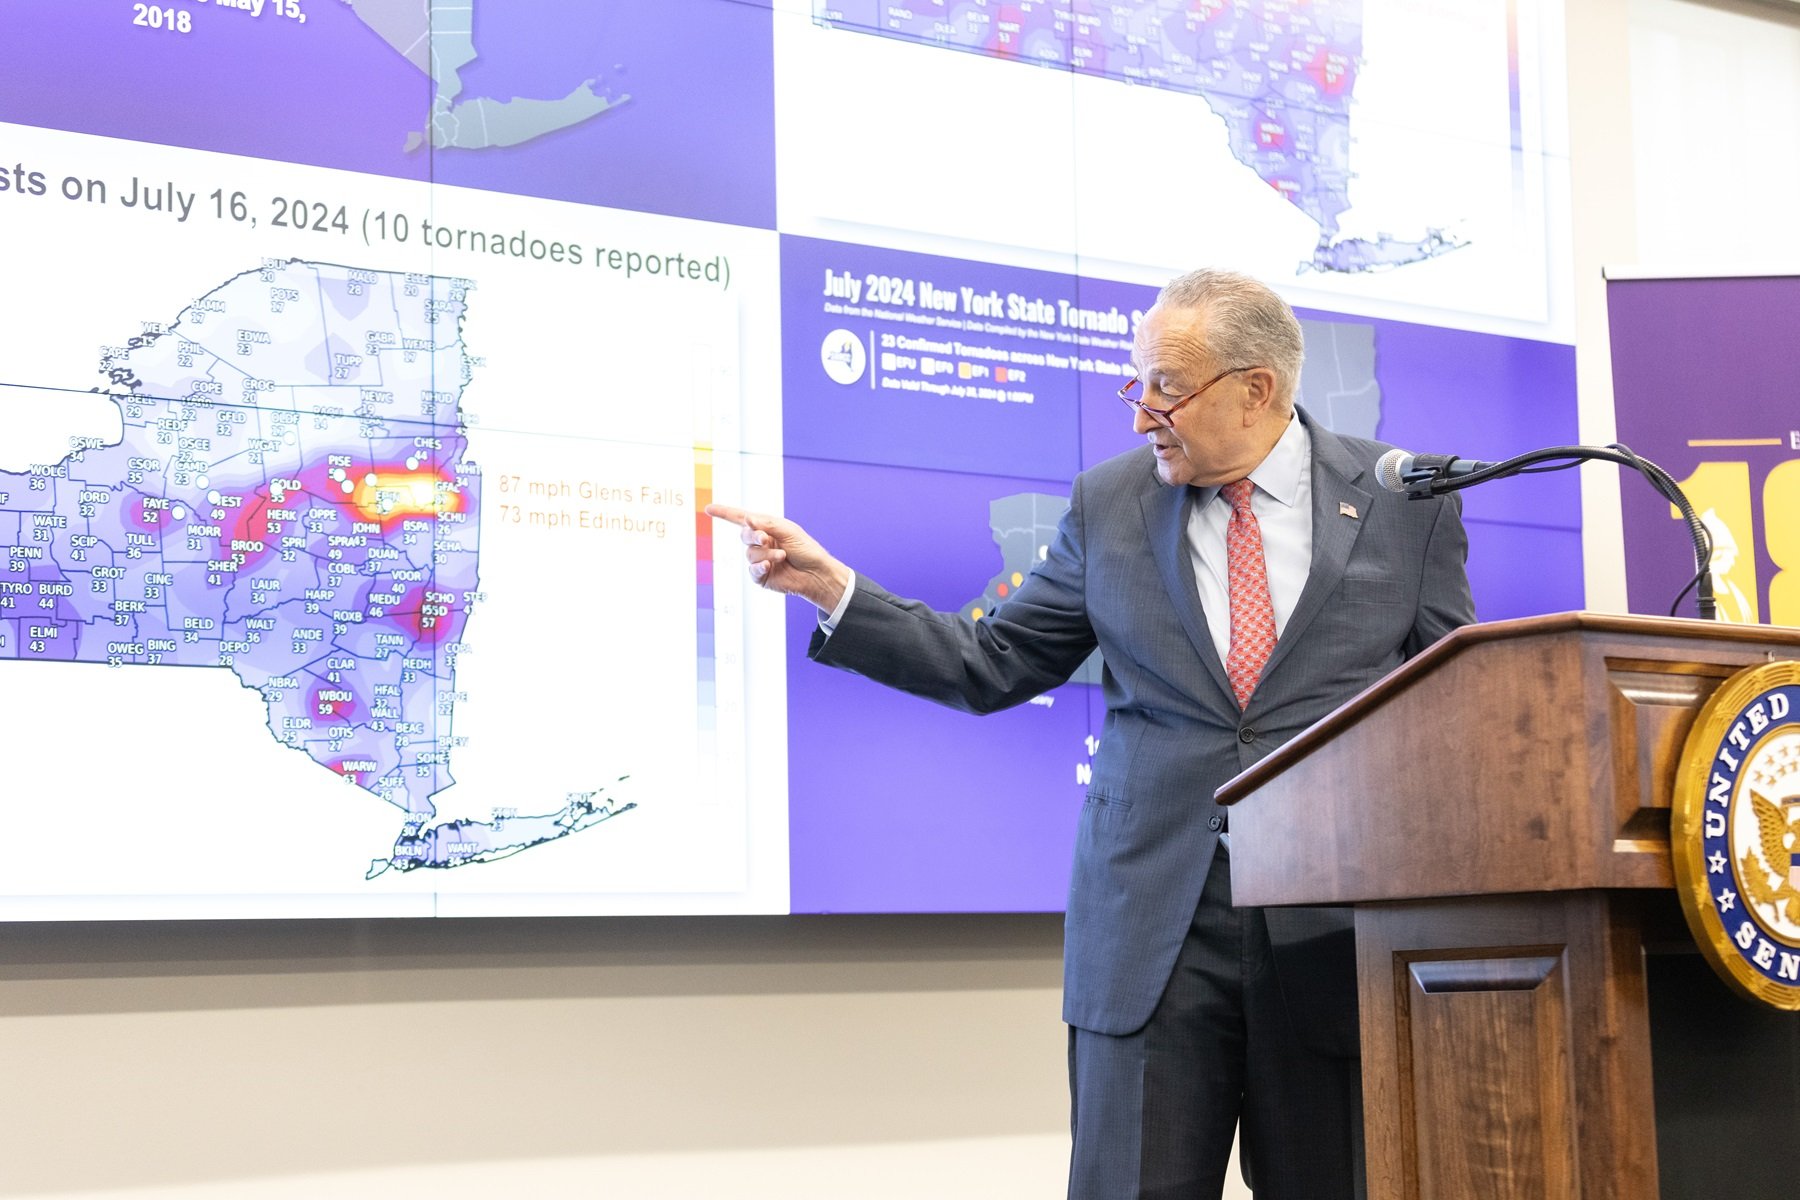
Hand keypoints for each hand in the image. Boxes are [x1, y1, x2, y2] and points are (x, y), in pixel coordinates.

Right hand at [704, 504, 851, 611]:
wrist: (817, 573)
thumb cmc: (806, 549)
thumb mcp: (788, 530)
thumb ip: (766, 524)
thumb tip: (746, 519)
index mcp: (766, 528)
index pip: (741, 519)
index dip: (724, 513)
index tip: (708, 508)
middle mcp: (761, 543)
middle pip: (744, 536)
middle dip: (753, 536)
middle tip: (765, 539)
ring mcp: (761, 560)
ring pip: (750, 554)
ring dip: (765, 554)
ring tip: (782, 556)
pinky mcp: (762, 577)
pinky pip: (752, 571)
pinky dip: (760, 567)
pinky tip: (770, 567)